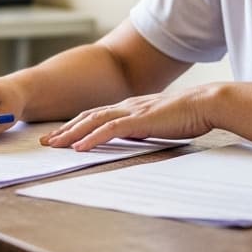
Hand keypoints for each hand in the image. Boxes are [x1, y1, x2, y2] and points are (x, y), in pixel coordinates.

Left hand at [40, 84, 218, 150]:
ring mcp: (131, 111)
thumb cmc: (187, 115)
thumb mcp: (158, 123)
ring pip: (93, 121)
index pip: (96, 115)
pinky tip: (79, 147)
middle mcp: (126, 106)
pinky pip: (109, 130)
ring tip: (55, 144)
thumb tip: (132, 138)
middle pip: (87, 116)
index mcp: (130, 107)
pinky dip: (92, 138)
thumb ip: (142, 128)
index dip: (76, 125)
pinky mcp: (140, 120)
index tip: (60, 136)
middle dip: (65, 129)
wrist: (205, 104)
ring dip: (71, 133)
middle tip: (46, 141)